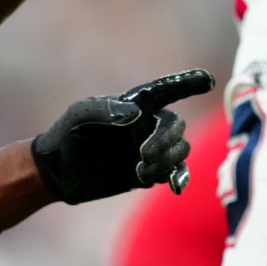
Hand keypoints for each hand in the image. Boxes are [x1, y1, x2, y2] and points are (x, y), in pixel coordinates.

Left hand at [31, 69, 213, 203]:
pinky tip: (175, 186)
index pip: (165, 90)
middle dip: (165, 140)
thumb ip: (104, 110)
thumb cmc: (66, 135)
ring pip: (179, 150)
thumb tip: (136, 114)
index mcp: (133, 104)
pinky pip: (175, 172)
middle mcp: (146, 123)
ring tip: (139, 171)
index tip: (207, 79)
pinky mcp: (149, 171)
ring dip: (166, 161)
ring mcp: (150, 148)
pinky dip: (179, 178)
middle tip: (143, 155)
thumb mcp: (79, 117)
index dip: (187, 83)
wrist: (59, 172)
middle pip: (175, 126)